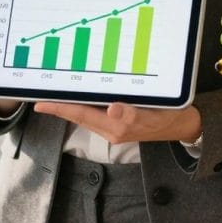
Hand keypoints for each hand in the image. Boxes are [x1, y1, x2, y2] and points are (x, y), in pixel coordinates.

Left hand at [32, 100, 201, 145]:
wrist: (183, 126)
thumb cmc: (169, 117)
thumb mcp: (154, 115)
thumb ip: (132, 114)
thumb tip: (112, 109)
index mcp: (115, 126)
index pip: (80, 114)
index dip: (59, 109)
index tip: (40, 104)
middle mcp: (110, 128)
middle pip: (77, 115)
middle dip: (58, 106)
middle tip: (38, 94)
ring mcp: (113, 127)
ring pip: (84, 114)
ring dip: (68, 105)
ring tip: (52, 94)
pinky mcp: (118, 123)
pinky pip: (94, 113)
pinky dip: (82, 104)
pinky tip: (78, 95)